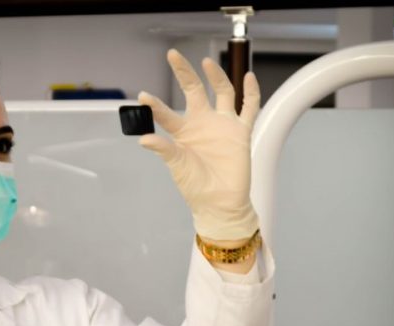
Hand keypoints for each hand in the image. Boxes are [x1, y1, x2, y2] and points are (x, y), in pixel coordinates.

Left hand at [138, 49, 260, 240]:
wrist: (220, 203)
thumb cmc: (196, 186)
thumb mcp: (177, 166)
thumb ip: (164, 149)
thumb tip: (143, 139)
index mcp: (183, 132)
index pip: (167, 113)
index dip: (155, 104)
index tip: (142, 96)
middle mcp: (202, 123)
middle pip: (194, 90)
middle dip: (184, 73)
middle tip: (173, 55)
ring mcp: (223, 125)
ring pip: (222, 92)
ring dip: (216, 77)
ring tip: (206, 63)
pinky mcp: (241, 131)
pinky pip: (249, 108)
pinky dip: (251, 92)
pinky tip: (248, 76)